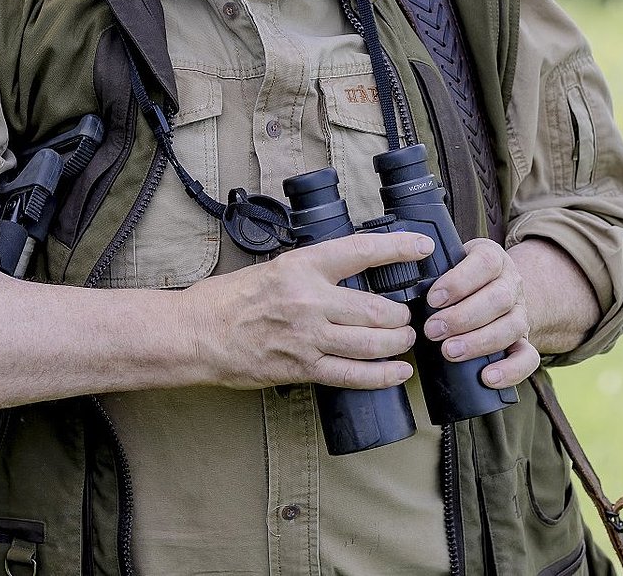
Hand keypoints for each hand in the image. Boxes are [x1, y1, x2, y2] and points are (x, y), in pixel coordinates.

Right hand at [184, 230, 434, 390]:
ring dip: (397, 342)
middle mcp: (309, 299)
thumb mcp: (276, 268)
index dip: (397, 248)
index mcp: (302, 265)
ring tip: (405, 339)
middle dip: (401, 314)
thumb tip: (350, 276)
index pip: (361, 250)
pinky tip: (398, 372)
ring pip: (371, 342)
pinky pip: (352, 375)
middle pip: (375, 308)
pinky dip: (381, 375)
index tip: (423, 246)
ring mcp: (307, 337)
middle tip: (408, 315)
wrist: (199, 332)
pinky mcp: (302, 368)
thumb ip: (313, 273)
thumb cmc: (232, 297)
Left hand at [422, 238, 539, 388]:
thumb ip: (434, 269)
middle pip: (498, 298)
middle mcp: (512, 283)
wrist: (495, 289)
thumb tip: (402, 282)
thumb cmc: (462, 278)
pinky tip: (487, 377)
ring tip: (449, 351)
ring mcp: (521, 313)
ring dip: (478, 342)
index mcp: (493, 258)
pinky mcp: (525, 341)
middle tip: (432, 330)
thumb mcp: (451, 262)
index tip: (433, 298)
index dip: (459, 281)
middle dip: (462, 317)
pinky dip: (510, 370)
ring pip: (511, 327)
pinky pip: (528, 357)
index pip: (485, 263)